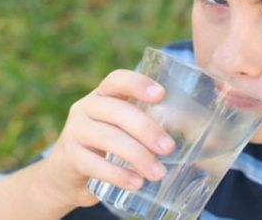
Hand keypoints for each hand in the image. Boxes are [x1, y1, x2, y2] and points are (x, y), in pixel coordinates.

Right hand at [37, 69, 174, 209]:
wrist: (63, 175)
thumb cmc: (104, 148)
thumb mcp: (120, 130)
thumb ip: (144, 125)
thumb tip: (198, 139)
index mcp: (102, 95)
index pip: (117, 79)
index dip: (138, 83)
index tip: (161, 94)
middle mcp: (85, 107)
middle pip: (117, 110)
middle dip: (146, 129)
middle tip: (168, 148)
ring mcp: (74, 131)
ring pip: (108, 138)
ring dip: (137, 155)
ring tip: (158, 173)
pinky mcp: (69, 157)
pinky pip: (94, 164)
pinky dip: (118, 174)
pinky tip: (136, 183)